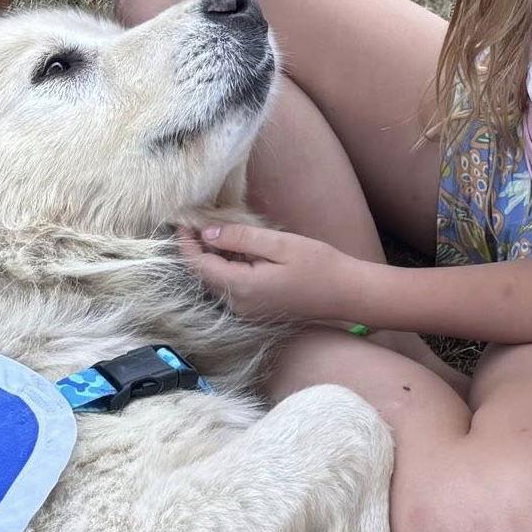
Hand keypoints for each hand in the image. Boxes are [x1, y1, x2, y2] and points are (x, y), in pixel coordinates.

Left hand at [179, 222, 367, 323]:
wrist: (347, 294)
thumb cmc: (319, 266)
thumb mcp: (279, 244)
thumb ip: (240, 238)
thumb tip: (207, 233)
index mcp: (242, 288)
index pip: (198, 265)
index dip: (185, 243)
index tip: (183, 220)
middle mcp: (239, 305)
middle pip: (204, 275)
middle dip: (197, 248)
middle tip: (198, 220)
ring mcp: (248, 311)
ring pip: (217, 281)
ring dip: (213, 258)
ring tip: (218, 230)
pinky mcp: (257, 310)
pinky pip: (231, 288)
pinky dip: (228, 268)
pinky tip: (239, 250)